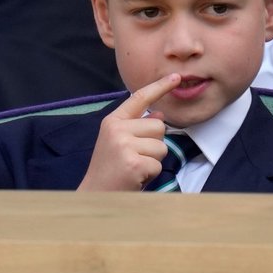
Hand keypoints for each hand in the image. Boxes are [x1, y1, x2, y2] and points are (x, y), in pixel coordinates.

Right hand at [78, 74, 181, 191]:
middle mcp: (116, 129)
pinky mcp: (133, 162)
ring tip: (134, 167)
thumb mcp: (121, 142)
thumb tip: (159, 114)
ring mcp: (123, 145)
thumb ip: (138, 127)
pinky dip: (151, 173)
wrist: (96, 195)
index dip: (160, 87)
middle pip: (159, 126)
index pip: (140, 98)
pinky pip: (158, 163)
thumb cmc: (112, 169)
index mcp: (113, 121)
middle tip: (135, 158)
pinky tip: (135, 176)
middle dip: (154, 144)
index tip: (176, 77)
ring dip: (153, 160)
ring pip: (162, 145)